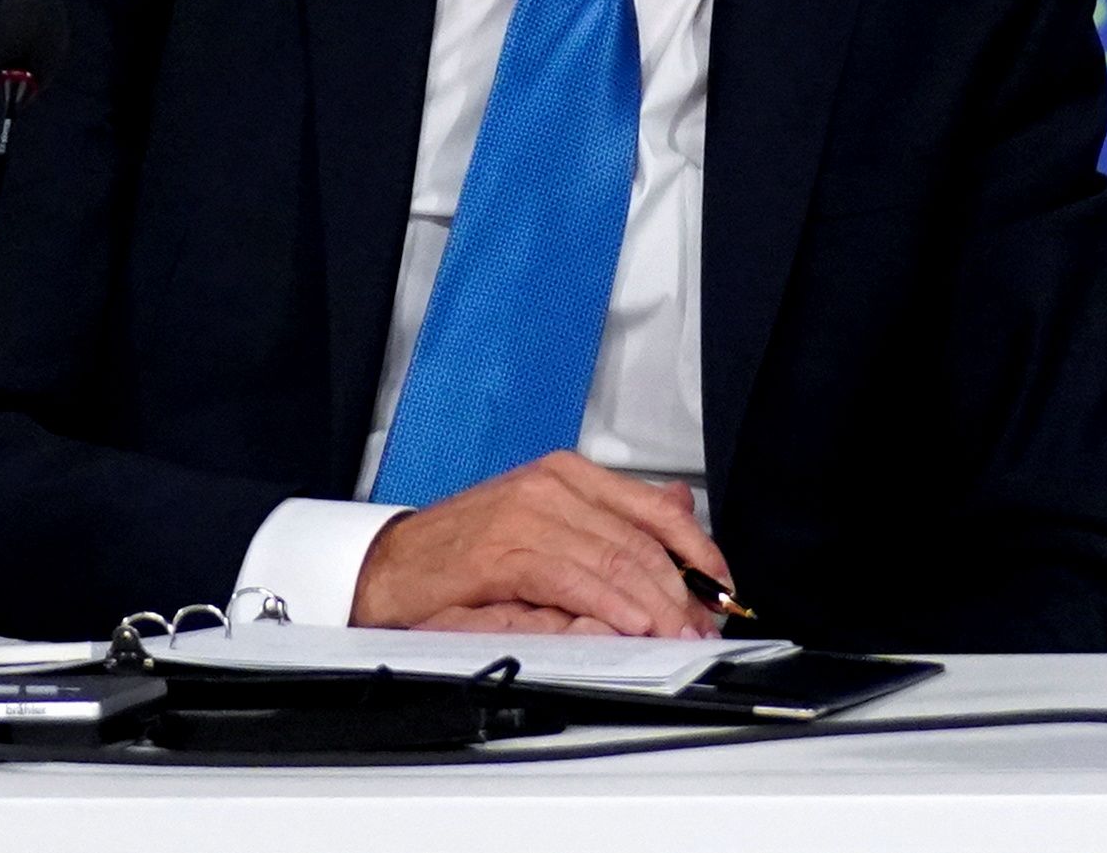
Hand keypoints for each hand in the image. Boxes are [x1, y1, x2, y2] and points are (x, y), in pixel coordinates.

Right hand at [352, 451, 732, 635]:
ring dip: (654, 603)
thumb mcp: (546, 521)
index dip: (697, 550)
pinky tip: (631, 623)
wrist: (385, 565)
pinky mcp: (503, 552)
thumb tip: (679, 506)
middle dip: (682, 587)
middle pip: (640, 539)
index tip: (721, 582)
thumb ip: (610, 515)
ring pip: (614, 559)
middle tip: (704, 621)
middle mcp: (554, 486)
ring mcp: (528, 515)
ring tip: (677, 631)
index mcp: (569, 475)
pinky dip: (610, 605)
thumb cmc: (462, 550)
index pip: (655, 509)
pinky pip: (573, 578)